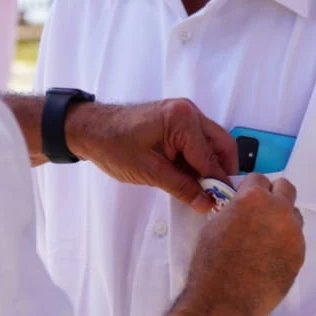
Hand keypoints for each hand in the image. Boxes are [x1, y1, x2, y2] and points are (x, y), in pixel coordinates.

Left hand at [66, 98, 238, 212]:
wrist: (91, 130)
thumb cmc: (113, 144)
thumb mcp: (149, 172)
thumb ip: (181, 187)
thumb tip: (206, 203)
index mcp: (182, 120)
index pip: (210, 157)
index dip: (218, 184)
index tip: (224, 204)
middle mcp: (189, 112)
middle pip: (221, 145)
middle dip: (221, 172)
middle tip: (219, 197)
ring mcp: (184, 115)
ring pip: (212, 144)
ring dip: (209, 167)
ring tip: (203, 192)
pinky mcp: (178, 122)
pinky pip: (198, 142)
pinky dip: (198, 161)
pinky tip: (190, 179)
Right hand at [186, 174, 304, 315]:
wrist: (225, 300)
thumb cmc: (211, 263)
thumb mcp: (215, 225)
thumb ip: (235, 210)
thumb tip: (243, 210)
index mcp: (254, 198)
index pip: (259, 178)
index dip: (250, 189)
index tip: (246, 200)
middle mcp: (279, 210)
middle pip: (286, 188)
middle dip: (274, 195)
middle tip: (261, 213)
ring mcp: (293, 234)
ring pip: (294, 216)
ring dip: (282, 221)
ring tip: (265, 241)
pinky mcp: (300, 255)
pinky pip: (296, 241)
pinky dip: (285, 244)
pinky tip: (269, 259)